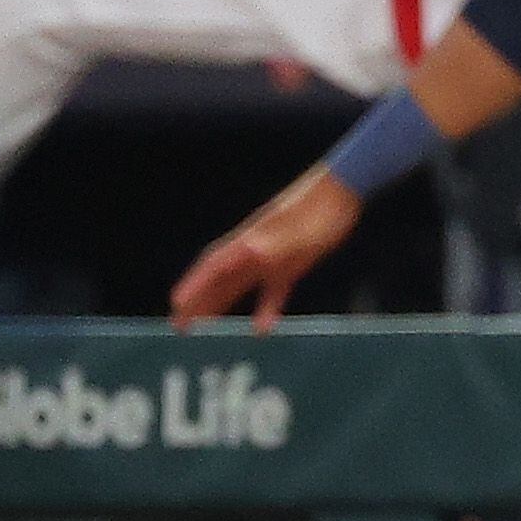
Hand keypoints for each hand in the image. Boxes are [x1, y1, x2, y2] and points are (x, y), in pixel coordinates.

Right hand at [169, 163, 363, 325]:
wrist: (344, 190)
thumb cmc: (319, 209)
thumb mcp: (298, 230)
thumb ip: (274, 243)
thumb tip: (250, 253)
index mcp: (250, 240)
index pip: (215, 265)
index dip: (195, 285)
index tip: (176, 305)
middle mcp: (255, 248)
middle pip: (220, 278)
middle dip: (199, 300)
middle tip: (179, 325)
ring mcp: (273, 255)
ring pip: (240, 285)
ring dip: (221, 304)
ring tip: (204, 327)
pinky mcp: (294, 262)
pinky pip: (274, 290)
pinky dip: (266, 309)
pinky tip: (262, 329)